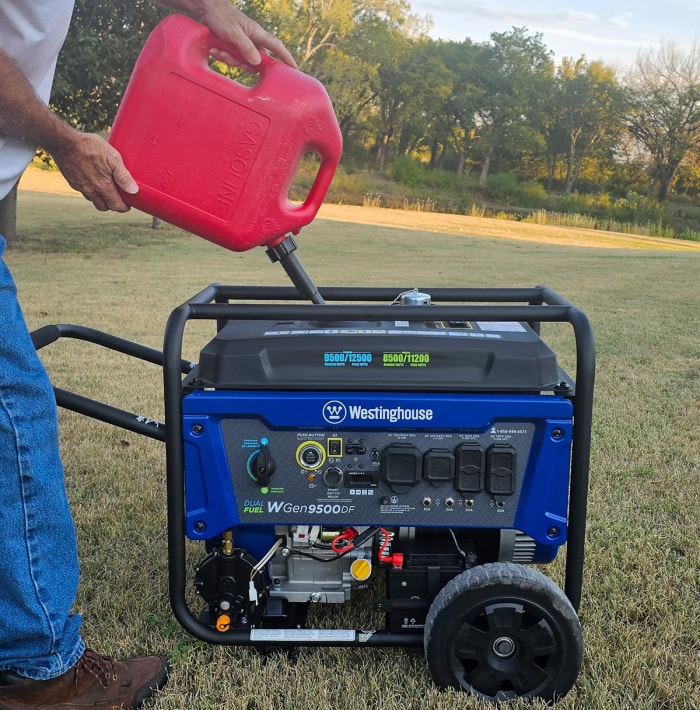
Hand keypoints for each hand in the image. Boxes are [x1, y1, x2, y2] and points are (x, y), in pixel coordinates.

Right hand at [51, 131, 137, 212]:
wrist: (63, 142)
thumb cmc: (90, 147)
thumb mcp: (113, 158)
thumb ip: (124, 176)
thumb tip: (134, 190)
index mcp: (103, 187)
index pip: (116, 206)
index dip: (123, 208)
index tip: (128, 205)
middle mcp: (91, 191)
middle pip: (104, 206)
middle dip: (112, 205)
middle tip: (118, 198)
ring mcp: (80, 187)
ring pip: (93, 200)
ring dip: (101, 198)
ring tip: (106, 188)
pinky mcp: (72, 181)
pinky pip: (83, 191)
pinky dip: (90, 190)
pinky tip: (92, 180)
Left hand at [161, 0, 295, 68]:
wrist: (205, 9)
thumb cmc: (221, 16)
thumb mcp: (234, 33)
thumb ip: (246, 48)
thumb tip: (257, 63)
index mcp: (257, 34)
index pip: (276, 47)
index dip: (286, 58)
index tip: (294, 68)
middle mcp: (252, 40)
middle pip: (256, 62)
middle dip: (243, 63)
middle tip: (232, 59)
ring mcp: (242, 44)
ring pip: (242, 62)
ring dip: (229, 59)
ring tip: (218, 50)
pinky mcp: (233, 47)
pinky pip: (232, 59)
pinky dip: (223, 56)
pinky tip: (215, 49)